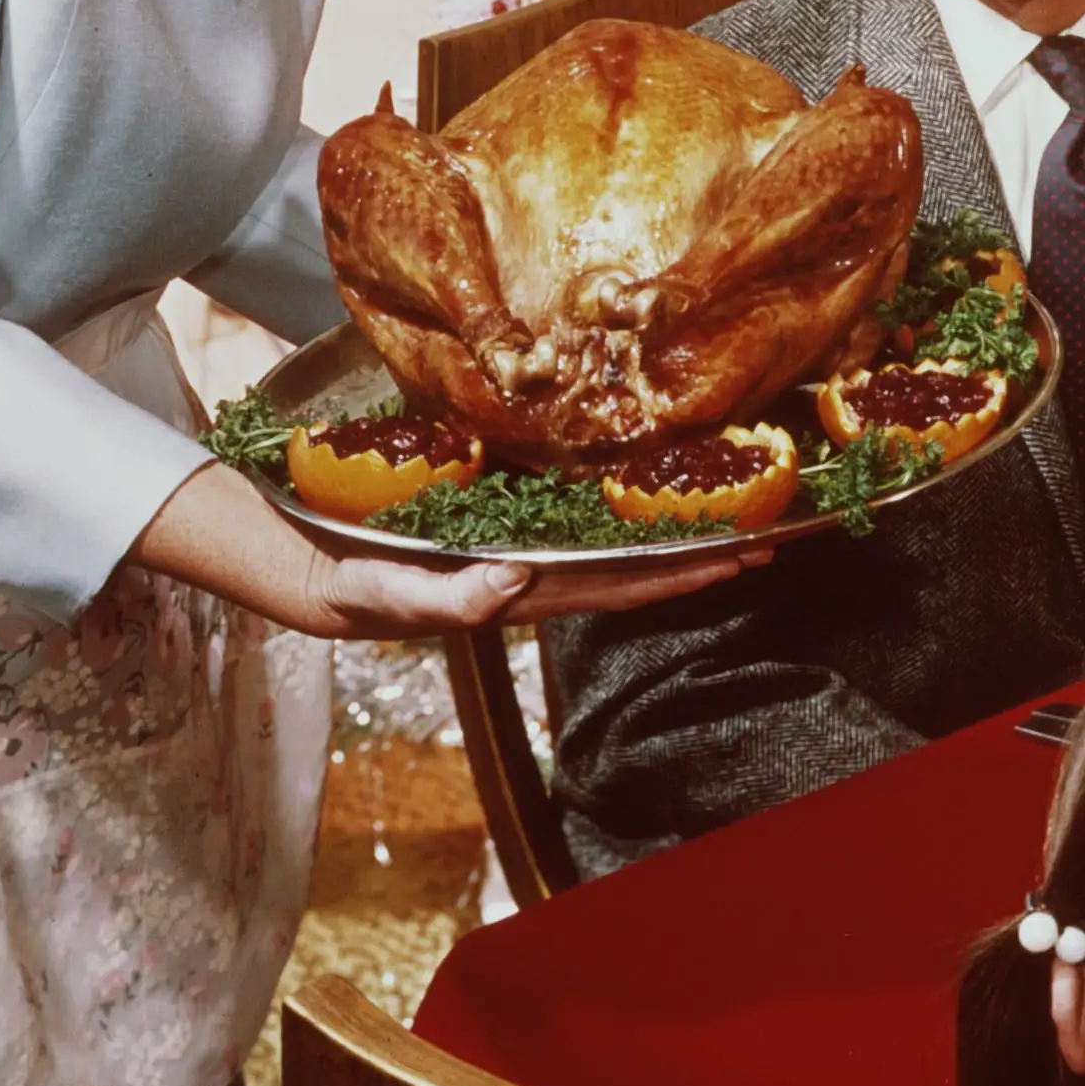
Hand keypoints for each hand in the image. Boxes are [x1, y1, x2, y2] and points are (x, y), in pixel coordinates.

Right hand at [305, 540, 765, 637]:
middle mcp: (541, 571)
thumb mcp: (394, 597)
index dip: (681, 574)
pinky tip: (648, 485)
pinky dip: (622, 502)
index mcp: (528, 591)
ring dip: (673, 528)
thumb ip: (451, 600)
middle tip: (768, 534)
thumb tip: (516, 582)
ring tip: (730, 508)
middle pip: (638, 565)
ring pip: (617, 539)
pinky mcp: (505, 518)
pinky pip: (579, 511)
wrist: (316, 569)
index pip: (622, 585)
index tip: (739, 558)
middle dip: (701, 553)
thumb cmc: (356, 588)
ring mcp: (528, 546)